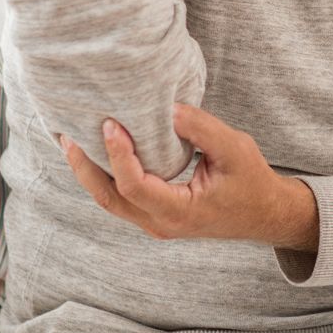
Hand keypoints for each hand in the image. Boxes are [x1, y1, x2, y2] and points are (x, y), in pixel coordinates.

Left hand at [57, 103, 306, 245]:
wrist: (264, 214)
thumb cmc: (252, 182)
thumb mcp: (235, 149)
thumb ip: (202, 129)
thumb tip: (167, 108)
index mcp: (179, 212)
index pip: (135, 186)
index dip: (118, 156)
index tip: (111, 124)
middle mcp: (160, 223)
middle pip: (110, 199)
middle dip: (85, 168)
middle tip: (68, 135)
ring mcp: (155, 223)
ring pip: (111, 201)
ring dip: (90, 172)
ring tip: (72, 142)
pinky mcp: (155, 214)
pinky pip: (121, 198)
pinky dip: (105, 175)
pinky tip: (98, 153)